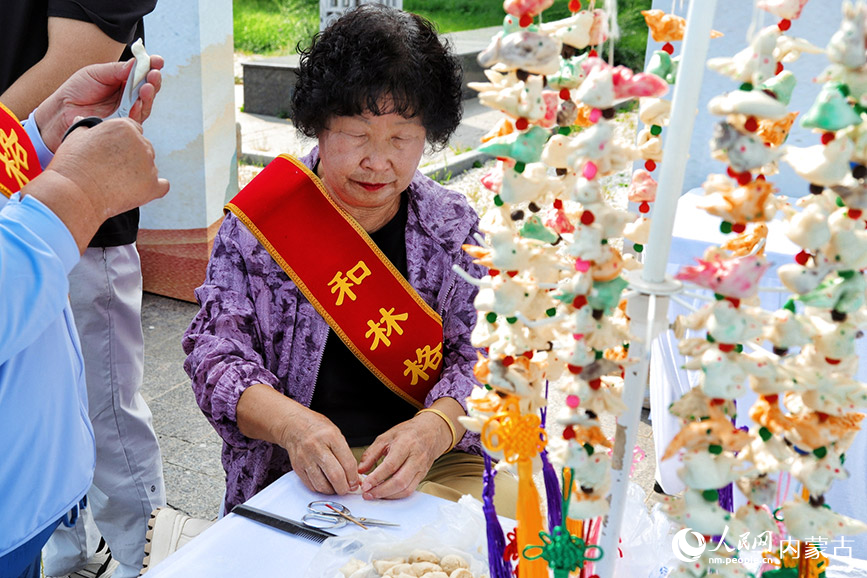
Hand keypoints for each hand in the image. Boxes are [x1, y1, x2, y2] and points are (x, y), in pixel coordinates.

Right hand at [32, 117, 168, 251]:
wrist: (74, 194)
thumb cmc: (72, 166)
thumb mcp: (74, 138)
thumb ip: (85, 128)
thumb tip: (82, 121)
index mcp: (124, 127)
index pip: (133, 130)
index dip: (122, 141)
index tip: (112, 152)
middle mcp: (141, 143)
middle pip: (143, 147)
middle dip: (131, 157)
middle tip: (111, 169)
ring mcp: (149, 165)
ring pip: (150, 166)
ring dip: (138, 173)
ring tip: (115, 182)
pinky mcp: (152, 186)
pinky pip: (162, 186)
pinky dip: (154, 188)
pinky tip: (141, 190)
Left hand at [34, 55, 163, 152]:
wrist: (62, 110)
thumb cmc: (77, 90)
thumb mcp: (96, 73)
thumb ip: (117, 70)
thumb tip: (137, 62)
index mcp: (124, 80)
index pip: (143, 72)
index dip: (152, 66)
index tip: (158, 61)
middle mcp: (129, 95)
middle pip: (149, 88)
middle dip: (154, 81)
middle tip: (154, 74)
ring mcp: (128, 110)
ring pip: (146, 104)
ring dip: (149, 95)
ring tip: (147, 87)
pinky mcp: (123, 124)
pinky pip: (136, 119)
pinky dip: (139, 110)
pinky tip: (138, 103)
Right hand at [276, 405, 359, 495]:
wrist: (294, 425)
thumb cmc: (317, 428)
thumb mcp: (336, 433)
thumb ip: (345, 453)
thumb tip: (354, 474)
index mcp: (331, 436)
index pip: (347, 463)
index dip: (354, 477)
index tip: (356, 483)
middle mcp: (317, 447)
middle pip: (335, 476)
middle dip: (344, 488)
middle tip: (347, 489)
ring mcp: (305, 458)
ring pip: (322, 484)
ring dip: (332, 491)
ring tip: (336, 487)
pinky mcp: (297, 467)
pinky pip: (311, 485)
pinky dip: (320, 489)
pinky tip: (325, 484)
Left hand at [357, 411, 452, 499]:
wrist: (431, 431)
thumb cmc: (409, 432)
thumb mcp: (386, 437)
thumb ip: (371, 453)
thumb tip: (361, 470)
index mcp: (405, 444)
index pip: (390, 465)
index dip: (376, 477)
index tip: (365, 485)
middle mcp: (415, 457)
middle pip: (399, 481)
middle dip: (381, 491)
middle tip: (368, 493)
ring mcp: (421, 468)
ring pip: (406, 489)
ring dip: (388, 496)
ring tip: (374, 495)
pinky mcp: (422, 476)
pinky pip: (410, 490)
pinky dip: (396, 495)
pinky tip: (386, 493)